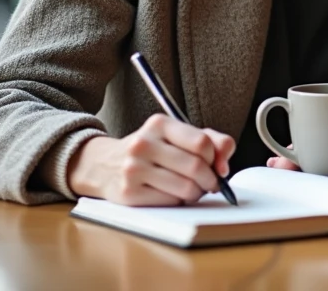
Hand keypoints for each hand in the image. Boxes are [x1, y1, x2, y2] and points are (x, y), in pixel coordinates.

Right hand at [68, 113, 235, 206]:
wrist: (103, 164)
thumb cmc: (151, 150)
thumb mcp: (177, 136)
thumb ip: (211, 141)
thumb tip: (224, 164)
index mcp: (159, 124)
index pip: (202, 143)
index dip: (215, 158)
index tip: (217, 166)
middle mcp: (143, 144)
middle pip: (196, 167)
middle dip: (211, 180)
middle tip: (210, 183)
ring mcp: (133, 169)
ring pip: (186, 188)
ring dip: (197, 193)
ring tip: (193, 189)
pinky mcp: (129, 194)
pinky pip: (171, 202)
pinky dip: (180, 201)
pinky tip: (173, 194)